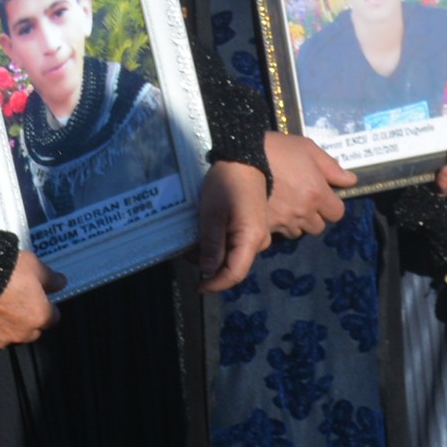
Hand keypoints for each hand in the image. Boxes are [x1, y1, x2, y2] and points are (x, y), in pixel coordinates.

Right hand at [0, 251, 59, 347]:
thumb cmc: (6, 272)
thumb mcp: (34, 266)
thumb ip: (50, 278)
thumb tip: (61, 282)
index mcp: (40, 316)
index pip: (53, 317)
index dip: (46, 305)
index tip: (39, 296)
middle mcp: (23, 333)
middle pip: (32, 330)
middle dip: (28, 318)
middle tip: (18, 299)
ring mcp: (1, 339)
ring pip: (11, 335)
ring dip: (9, 325)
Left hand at [196, 161, 272, 292]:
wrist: (243, 159)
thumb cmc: (226, 183)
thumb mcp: (212, 214)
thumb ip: (211, 244)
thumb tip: (208, 271)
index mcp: (251, 239)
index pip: (235, 274)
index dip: (216, 285)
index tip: (198, 287)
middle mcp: (259, 241)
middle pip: (234, 266)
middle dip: (209, 266)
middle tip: (187, 252)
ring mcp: (258, 234)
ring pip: (233, 255)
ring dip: (212, 253)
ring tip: (192, 240)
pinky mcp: (253, 226)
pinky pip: (236, 243)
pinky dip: (218, 243)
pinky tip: (204, 232)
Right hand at [260, 132, 355, 237]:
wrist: (242, 155)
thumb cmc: (277, 148)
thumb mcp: (308, 148)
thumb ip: (331, 167)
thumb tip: (350, 181)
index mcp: (317, 193)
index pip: (337, 213)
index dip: (331, 205)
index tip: (322, 196)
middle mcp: (303, 211)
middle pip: (318, 226)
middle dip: (314, 215)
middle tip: (301, 200)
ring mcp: (284, 221)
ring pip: (299, 232)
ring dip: (296, 222)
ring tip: (286, 207)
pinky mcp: (265, 226)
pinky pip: (279, 233)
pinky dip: (279, 225)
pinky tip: (272, 211)